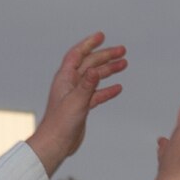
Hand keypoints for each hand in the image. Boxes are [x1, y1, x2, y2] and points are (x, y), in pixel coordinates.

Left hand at [25, 34, 127, 174]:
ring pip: (95, 78)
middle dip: (105, 56)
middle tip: (122, 50)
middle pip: (90, 64)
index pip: (77, 55)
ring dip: (109, 70)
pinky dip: (107, 90)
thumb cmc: (60, 123)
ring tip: (124, 64)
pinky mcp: (82, 106)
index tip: (101, 36)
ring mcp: (77, 95)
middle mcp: (70, 84)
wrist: (56, 143)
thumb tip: (95, 69)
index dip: (89, 44)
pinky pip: (97, 94)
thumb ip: (87, 85)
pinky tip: (117, 88)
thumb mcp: (76, 101)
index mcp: (65, 78)